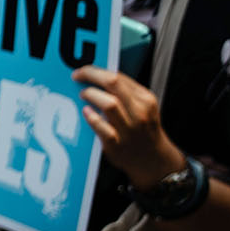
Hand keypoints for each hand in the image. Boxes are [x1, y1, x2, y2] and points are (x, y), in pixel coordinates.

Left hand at [73, 65, 184, 188]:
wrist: (153, 160)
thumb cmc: (143, 129)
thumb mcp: (143, 106)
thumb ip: (126, 91)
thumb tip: (98, 75)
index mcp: (146, 99)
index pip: (119, 76)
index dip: (96, 71)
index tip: (83, 70)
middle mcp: (140, 112)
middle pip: (113, 83)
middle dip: (90, 75)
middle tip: (76, 76)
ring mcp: (129, 129)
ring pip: (109, 103)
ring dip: (90, 95)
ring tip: (83, 94)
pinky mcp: (117, 144)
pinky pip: (102, 127)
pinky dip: (92, 117)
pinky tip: (86, 112)